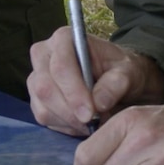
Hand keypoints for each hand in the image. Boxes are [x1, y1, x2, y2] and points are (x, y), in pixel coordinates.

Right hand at [26, 28, 163, 133]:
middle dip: (70, 111)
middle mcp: (44, 55)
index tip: (91, 113)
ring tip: (93, 121)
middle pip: (45, 88)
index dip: (73, 92)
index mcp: (64, 39)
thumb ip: (115, 84)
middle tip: (94, 122)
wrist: (116, 80)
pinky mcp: (36, 98)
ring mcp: (36, 77)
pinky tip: (82, 123)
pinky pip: (44, 118)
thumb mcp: (127, 72)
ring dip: (69, 121)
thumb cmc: (120, 70)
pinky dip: (65, 125)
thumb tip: (99, 103)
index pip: (60, 67)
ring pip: (43, 106)